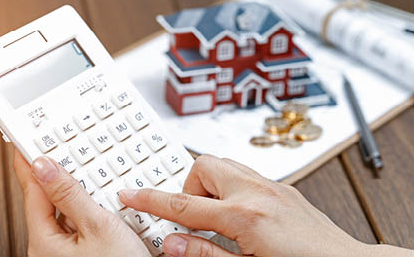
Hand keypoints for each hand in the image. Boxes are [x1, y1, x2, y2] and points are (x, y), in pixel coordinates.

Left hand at [13, 149, 149, 256]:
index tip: (30, 142)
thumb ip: (70, 195)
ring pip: (68, 212)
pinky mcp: (85, 253)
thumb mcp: (98, 226)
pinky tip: (104, 202)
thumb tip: (46, 167)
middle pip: (48, 201)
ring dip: (80, 193)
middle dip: (57, 175)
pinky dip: (91, 209)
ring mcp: (67, 252)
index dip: (32, 163)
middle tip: (61, 150)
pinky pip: (81, 224)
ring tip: (88, 174)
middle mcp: (50, 248)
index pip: (32, 191)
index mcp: (45, 241)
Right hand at [118, 154, 362, 256]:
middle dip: (188, 188)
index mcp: (246, 217)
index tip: (131, 194)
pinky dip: (230, 187)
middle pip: (204, 167)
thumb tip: (173, 244)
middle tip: (192, 218)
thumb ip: (206, 254)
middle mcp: (258, 193)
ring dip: (210, 186)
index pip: (184, 204)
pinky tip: (237, 213)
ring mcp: (272, 187)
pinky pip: (244, 174)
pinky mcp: (282, 188)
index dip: (151, 200)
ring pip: (224, 165)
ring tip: (214, 217)